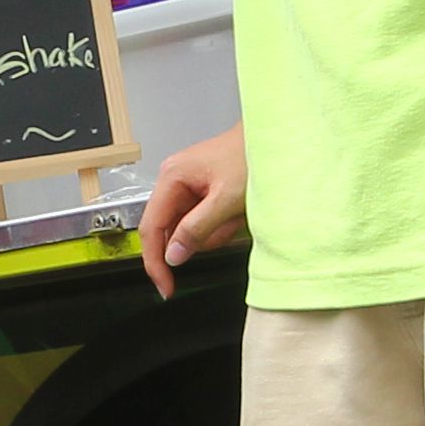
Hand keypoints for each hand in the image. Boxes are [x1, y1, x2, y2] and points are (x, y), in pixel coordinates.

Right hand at [135, 126, 247, 299]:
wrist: (274, 139)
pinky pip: (202, 221)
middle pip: (172, 231)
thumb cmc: (251, 156)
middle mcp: (173, 180)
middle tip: (228, 225)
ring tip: (237, 212)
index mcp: (172, 177)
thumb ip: (196, 230)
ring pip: (189, 229)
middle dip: (202, 237)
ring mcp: (186, 186)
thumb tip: (173, 256)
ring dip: (216, 230)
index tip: (165, 286)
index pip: (150, 229)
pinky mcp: (200, 191)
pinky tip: (236, 212)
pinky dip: (221, 224)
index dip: (155, 262)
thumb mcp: (226, 199)